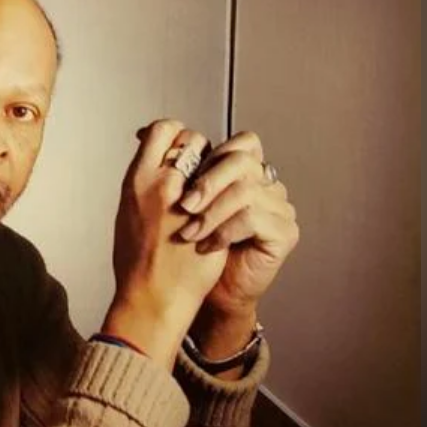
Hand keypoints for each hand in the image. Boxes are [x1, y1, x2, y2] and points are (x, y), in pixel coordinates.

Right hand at [101, 120, 229, 365]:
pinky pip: (230, 191)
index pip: (161, 130)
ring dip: (219, 170)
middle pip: (191, 140)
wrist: (151, 297)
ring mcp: (187, 201)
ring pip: (215, 163)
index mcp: (135, 180)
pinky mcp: (212, 219)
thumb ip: (142, 188)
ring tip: (215, 187)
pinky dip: (230, 194)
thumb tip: (154, 168)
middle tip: (204, 167)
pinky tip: (227, 206)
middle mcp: (161, 184)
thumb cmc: (136, 262)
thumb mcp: (127, 214)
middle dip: (201, 150)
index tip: (180, 148)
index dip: (175, 134)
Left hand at [173, 131, 299, 356]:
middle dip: (208, 180)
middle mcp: (264, 186)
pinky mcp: (284, 233)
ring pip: (245, 190)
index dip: (211, 148)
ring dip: (212, 212)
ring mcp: (278, 208)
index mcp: (240, 174)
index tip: (173, 163)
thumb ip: (169, 166)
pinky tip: (206, 245)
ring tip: (190, 232)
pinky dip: (223, 231)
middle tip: (184, 205)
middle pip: (242, 160)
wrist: (194, 294)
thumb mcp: (168, 201)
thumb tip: (142, 131)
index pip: (240, 142)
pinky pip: (253, 218)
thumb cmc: (180, 250)